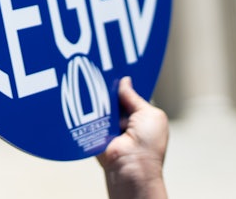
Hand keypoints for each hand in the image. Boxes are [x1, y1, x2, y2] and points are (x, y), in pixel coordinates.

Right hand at [98, 76, 168, 198]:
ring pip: (98, 103)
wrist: (130, 167)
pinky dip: (86, 108)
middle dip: (107, 87)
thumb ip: (134, 97)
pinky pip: (87, 114)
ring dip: (97, 98)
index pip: (128, 93)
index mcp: (140, 115)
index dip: (122, 82)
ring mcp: (107, 125)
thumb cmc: (148, 147)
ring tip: (92, 87)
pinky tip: (84, 99)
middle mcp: (123, 119)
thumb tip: (124, 81)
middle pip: (111, 96)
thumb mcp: (150, 115)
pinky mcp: (93, 130)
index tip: (113, 68)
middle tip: (99, 72)